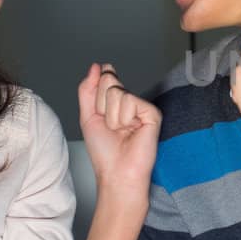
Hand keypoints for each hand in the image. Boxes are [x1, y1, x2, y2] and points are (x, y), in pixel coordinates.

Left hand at [77, 63, 160, 202]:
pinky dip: (123, 119)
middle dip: (102, 106)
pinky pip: (129, 101)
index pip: (104, 78)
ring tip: (121, 131)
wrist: (116, 172)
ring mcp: (142, 106)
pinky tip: (131, 130)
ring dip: (112, 117)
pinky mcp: (152, 113)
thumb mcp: (88, 116)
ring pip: (117, 92)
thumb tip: (96, 66)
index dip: (97, 96)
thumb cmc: (104, 151)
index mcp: (116, 101)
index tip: (101, 116)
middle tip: (112, 127)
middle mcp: (130, 101)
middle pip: (109, 82)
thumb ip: (88, 89)